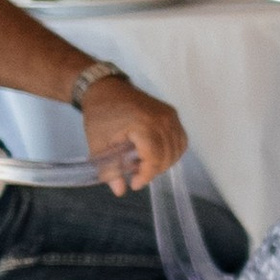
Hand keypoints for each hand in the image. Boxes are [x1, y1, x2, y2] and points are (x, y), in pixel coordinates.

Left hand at [79, 73, 185, 194]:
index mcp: (143, 125)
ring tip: (145, 164)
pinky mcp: (172, 113)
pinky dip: (173, 151)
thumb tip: (120, 191)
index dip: (146, 175)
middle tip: (136, 174)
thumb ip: (109, 170)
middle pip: (167, 156)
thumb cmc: (99, 115)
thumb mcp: (98, 145)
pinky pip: (181, 138)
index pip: (154, 158)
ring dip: (164, 162)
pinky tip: (157, 154)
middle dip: (153, 170)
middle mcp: (161, 119)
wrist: (104, 89)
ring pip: (177, 149)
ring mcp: (169, 115)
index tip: (134, 183)